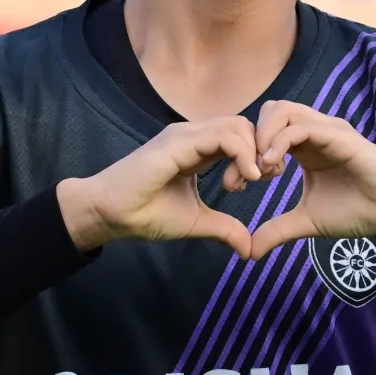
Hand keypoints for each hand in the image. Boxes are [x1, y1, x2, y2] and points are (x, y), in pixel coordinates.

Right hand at [58, 116, 259, 256]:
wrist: (110, 215)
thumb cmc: (145, 214)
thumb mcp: (196, 222)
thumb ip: (224, 228)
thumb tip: (248, 248)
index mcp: (197, 149)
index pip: (238, 137)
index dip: (257, 155)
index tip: (263, 182)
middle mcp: (192, 136)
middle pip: (243, 126)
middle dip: (261, 150)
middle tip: (265, 179)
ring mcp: (184, 135)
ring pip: (236, 126)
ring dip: (254, 152)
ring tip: (254, 180)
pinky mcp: (178, 142)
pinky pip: (223, 136)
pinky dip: (242, 153)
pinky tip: (246, 177)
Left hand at [248, 101, 375, 259]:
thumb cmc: (356, 210)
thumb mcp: (307, 221)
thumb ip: (278, 230)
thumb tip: (248, 251)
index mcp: (304, 146)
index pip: (265, 129)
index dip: (245, 152)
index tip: (238, 184)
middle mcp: (313, 131)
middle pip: (270, 110)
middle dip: (250, 139)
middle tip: (249, 174)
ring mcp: (326, 130)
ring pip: (282, 111)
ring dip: (263, 137)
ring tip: (261, 170)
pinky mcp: (339, 136)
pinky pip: (302, 126)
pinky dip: (280, 141)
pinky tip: (273, 166)